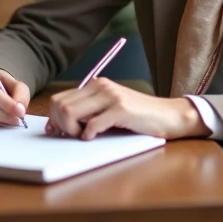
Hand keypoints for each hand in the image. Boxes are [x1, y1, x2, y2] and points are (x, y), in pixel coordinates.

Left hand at [45, 78, 210, 140]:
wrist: (169, 115)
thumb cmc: (139, 116)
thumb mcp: (110, 108)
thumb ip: (87, 111)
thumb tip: (57, 125)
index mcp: (96, 84)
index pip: (59, 98)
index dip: (53, 117)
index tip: (57, 131)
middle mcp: (101, 86)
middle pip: (61, 105)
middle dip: (60, 125)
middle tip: (71, 136)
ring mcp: (111, 96)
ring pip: (71, 112)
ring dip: (72, 130)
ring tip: (83, 136)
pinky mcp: (121, 109)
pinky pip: (93, 124)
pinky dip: (88, 134)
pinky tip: (94, 137)